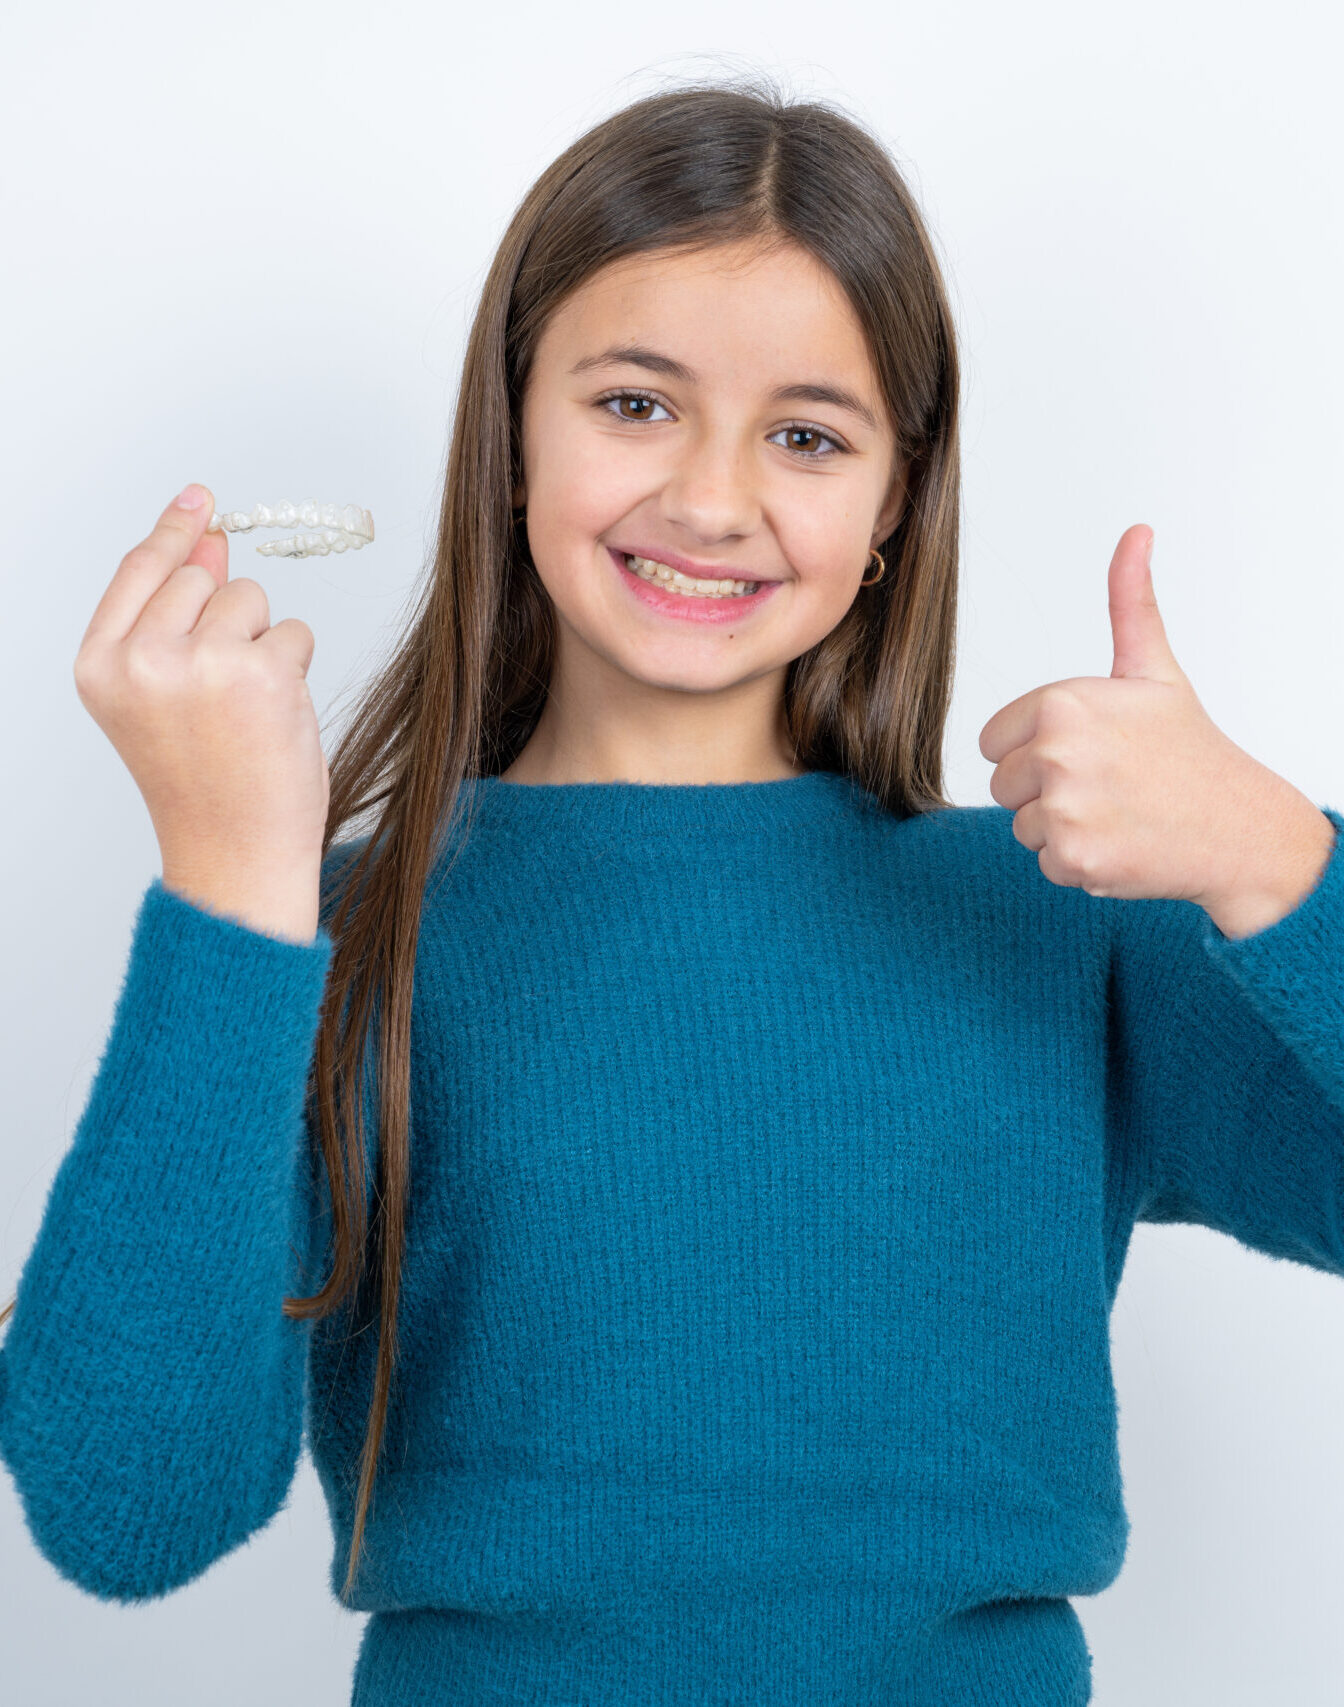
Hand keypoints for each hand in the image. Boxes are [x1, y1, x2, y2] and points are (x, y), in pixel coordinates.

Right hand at [73, 484, 330, 876]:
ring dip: (264, 644)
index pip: (141, 571)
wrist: (235, 853)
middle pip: (204, 580)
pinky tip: (275, 717)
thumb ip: (175, 617)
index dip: (175, 531)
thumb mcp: (163, 696)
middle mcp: (143, 660)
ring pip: (252, 600)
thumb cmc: (204, 782)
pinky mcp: (262, 673)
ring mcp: (202, 663)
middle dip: (227, 619)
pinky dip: (296, 668)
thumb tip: (208, 542)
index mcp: (101, 666)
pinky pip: (294, 632)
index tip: (201, 499)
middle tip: (222, 692)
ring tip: (247, 710)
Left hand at [977, 523, 1309, 909]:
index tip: (1090, 749)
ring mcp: (1063, 809)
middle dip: (1044, 790)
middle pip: (1002, 785)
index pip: (992, 742)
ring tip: (1116, 812)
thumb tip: (1137, 532)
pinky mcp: (1072, 858)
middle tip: (1108, 783)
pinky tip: (1121, 843)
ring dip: (1061, 828)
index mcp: (1060, 704)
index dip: (1034, 748)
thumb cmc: (1189, 748)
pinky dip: (1078, 862)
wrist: (1239, 827)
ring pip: (1022, 826)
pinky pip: (1044, 862)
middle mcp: (1055, 754)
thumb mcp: (1153, 670)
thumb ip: (1129, 603)